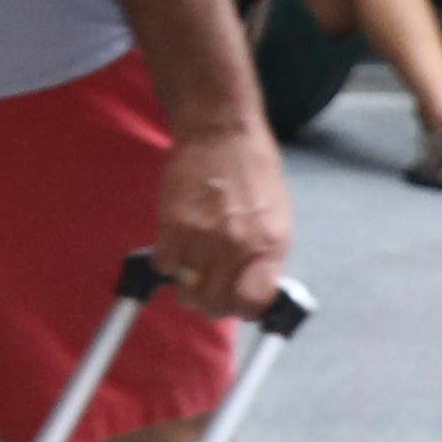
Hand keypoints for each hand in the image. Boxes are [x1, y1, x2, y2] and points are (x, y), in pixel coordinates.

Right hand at [145, 102, 296, 322]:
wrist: (222, 132)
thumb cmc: (252, 170)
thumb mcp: (277, 218)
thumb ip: (264, 257)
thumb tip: (251, 290)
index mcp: (270, 246)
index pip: (252, 305)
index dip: (241, 309)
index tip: (236, 302)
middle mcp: (238, 247)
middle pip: (215, 304)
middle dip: (210, 301)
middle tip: (208, 287)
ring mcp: (203, 238)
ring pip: (186, 290)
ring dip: (187, 283)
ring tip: (192, 265)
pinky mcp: (172, 225)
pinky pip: (164, 265)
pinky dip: (168, 261)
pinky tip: (177, 245)